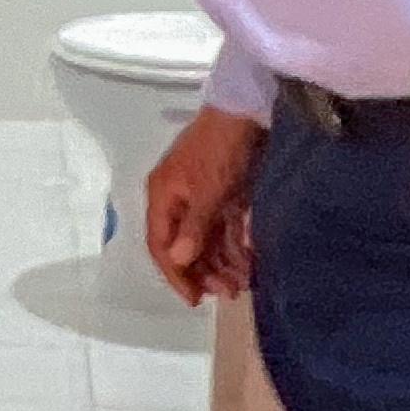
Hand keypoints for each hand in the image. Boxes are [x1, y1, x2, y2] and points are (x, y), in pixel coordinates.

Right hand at [146, 110, 265, 305]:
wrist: (247, 111)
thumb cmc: (221, 150)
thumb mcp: (208, 191)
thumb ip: (193, 228)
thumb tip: (177, 261)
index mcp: (163, 198)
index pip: (161, 246)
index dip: (176, 275)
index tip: (195, 300)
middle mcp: (177, 201)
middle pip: (184, 247)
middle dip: (205, 273)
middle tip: (228, 293)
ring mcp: (201, 198)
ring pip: (206, 240)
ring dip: (222, 263)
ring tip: (243, 283)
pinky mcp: (223, 194)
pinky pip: (224, 228)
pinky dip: (234, 246)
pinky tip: (248, 263)